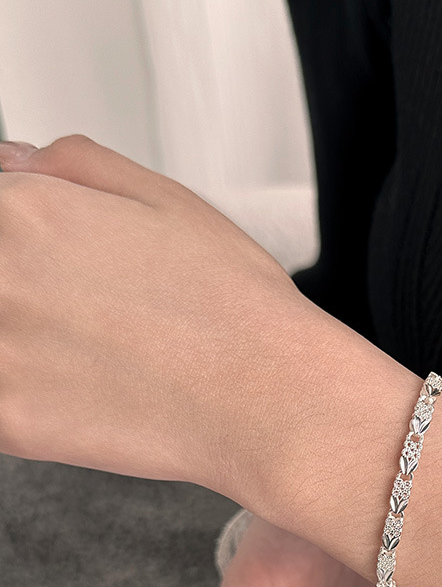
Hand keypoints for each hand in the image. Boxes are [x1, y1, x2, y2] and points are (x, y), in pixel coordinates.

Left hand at [0, 135, 300, 490]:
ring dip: (22, 347)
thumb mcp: (165, 197)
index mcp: (24, 210)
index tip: (50, 271)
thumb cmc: (234, 308)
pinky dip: (24, 401)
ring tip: (84, 357)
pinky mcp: (8, 421)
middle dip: (26, 296)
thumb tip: (13, 165)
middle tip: (82, 319)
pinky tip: (77, 397)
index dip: (21, 247)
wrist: (271, 400)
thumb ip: (74, 166)